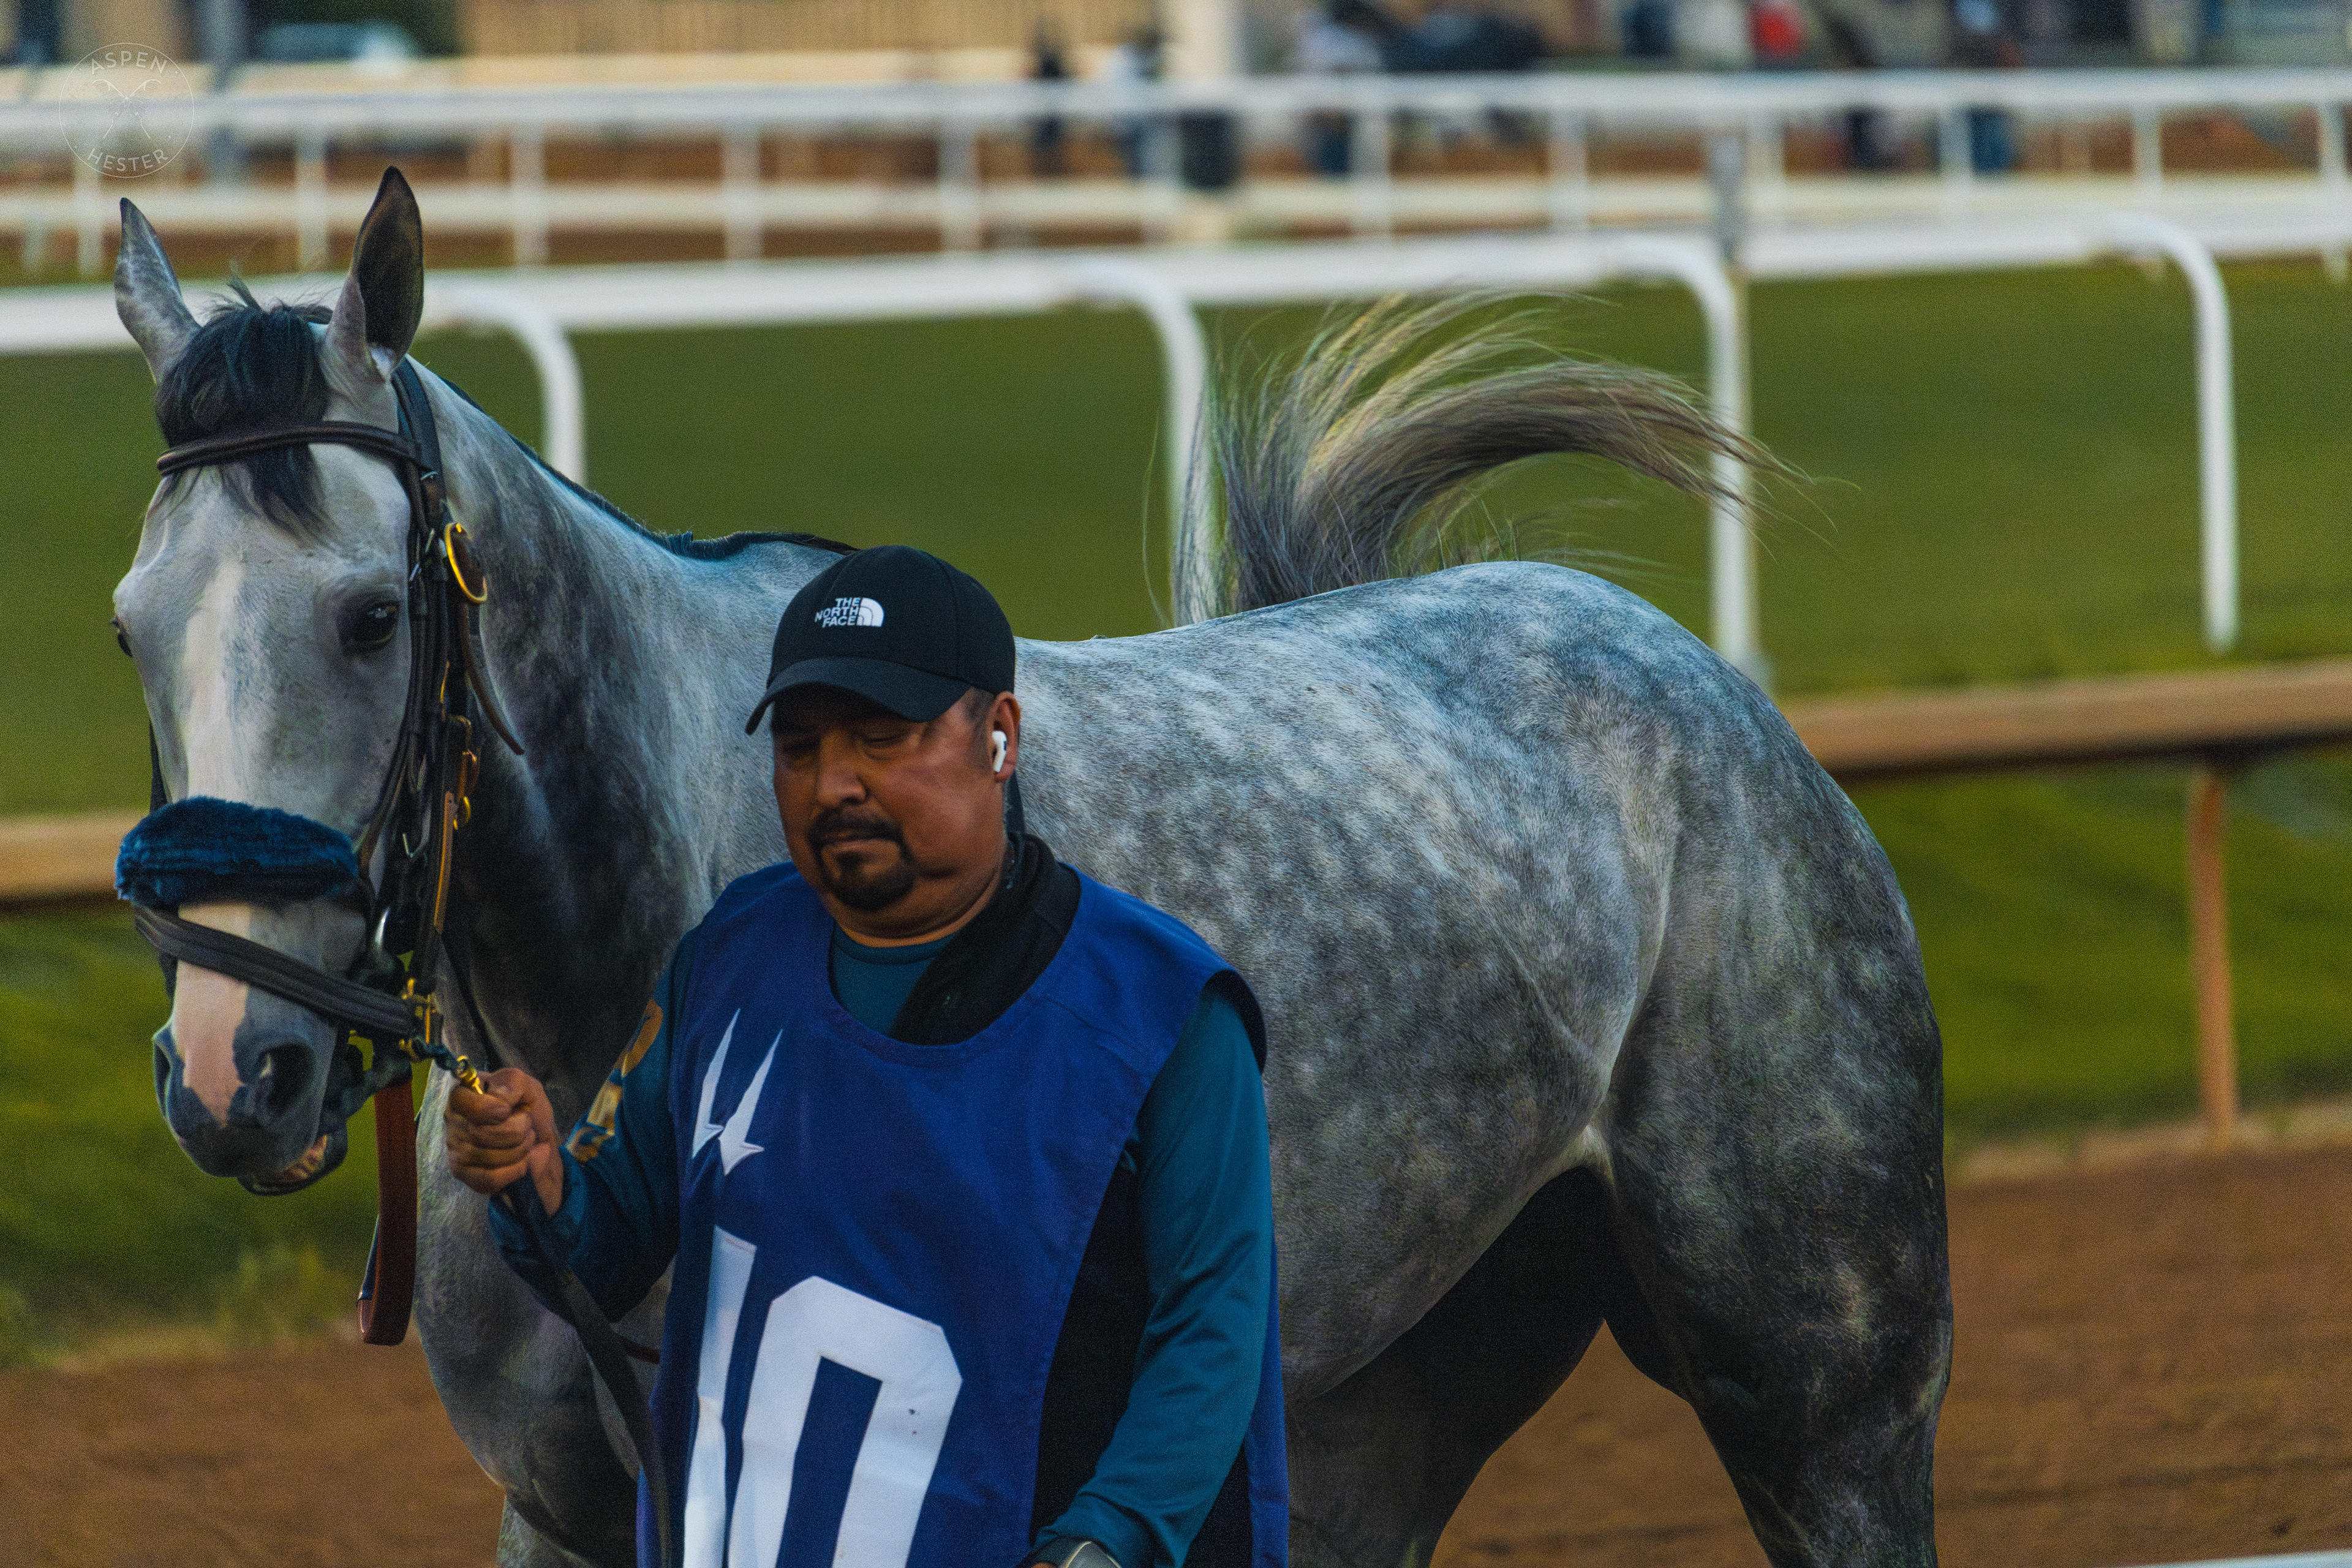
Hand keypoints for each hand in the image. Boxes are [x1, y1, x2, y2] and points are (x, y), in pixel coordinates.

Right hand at [444, 1065, 563, 1214]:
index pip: (466, 1104)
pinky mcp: (463, 1173)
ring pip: (487, 1157)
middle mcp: (451, 1122)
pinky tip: (521, 1161)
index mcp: (462, 1094)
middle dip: (517, 1131)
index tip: (508, 1110)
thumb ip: (512, 1083)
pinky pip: (488, 1179)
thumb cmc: (525, 1107)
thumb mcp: (525, 1085)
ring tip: (526, 1141)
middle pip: (481, 1133)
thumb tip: (501, 1105)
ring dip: (519, 1150)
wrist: (536, 1136)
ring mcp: (455, 1149)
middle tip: (527, 1126)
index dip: (494, 1110)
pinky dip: (514, 1170)